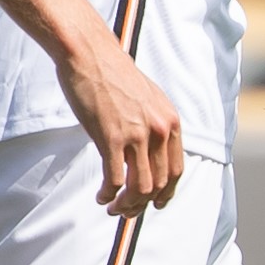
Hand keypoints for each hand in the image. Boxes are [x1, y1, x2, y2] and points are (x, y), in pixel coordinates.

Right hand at [55, 33, 184, 217]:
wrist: (89, 53)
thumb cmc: (112, 74)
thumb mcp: (146, 98)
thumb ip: (152, 123)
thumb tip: (147, 151)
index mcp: (169, 121)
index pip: (175, 171)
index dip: (165, 193)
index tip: (153, 204)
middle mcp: (158, 130)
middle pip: (157, 184)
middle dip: (141, 204)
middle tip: (125, 210)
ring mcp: (136, 134)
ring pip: (139, 188)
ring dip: (126, 206)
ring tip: (113, 207)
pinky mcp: (111, 137)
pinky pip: (115, 180)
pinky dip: (109, 195)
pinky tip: (101, 196)